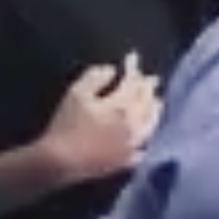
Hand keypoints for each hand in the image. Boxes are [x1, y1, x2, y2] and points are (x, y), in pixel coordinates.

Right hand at [40, 56, 160, 186]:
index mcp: (121, 106)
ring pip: (151, 125)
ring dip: (155, 112)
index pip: (133, 83)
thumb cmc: (65, 124)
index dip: (134, 68)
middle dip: (148, 88)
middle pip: (147, 103)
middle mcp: (133, 125)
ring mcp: (132, 145)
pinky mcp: (125, 161)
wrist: (61, 161)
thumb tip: (111, 70)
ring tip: (158, 103)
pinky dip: (146, 141)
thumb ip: (94, 77)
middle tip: (151, 79)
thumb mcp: (75, 93)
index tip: (133, 57)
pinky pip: (142, 149)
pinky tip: (144, 139)